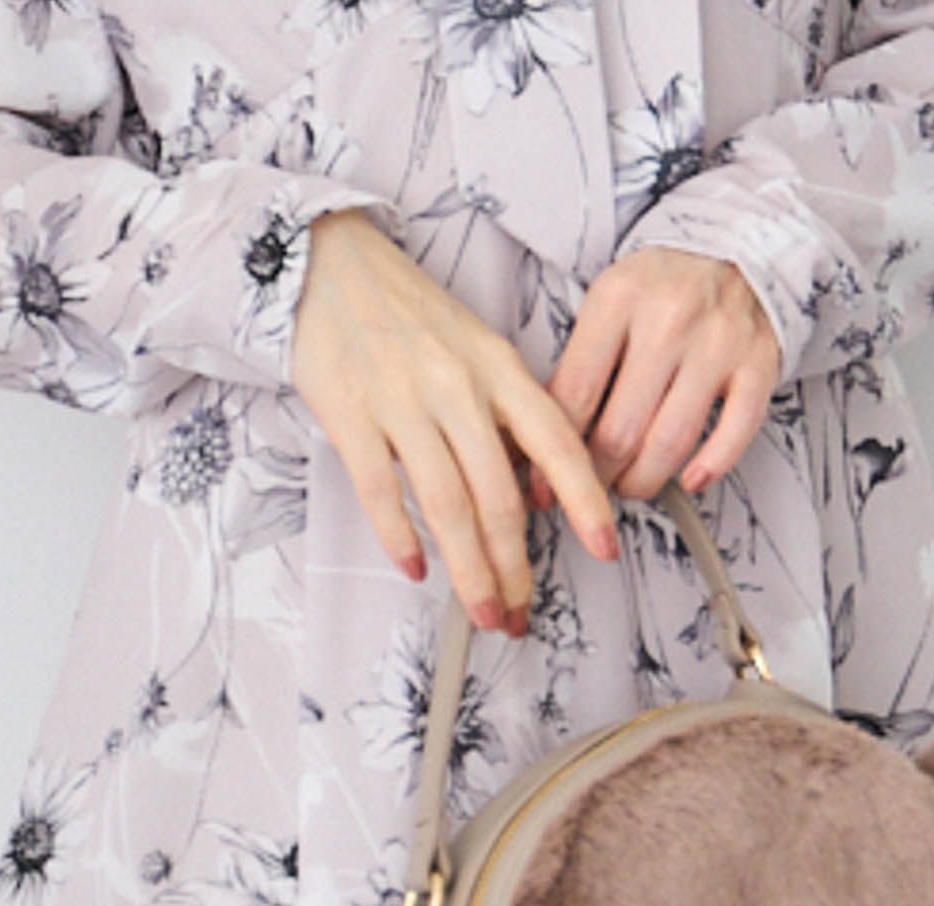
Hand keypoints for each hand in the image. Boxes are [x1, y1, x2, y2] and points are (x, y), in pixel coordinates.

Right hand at [290, 208, 619, 634]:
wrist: (327, 263)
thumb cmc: (410, 314)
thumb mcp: (476, 348)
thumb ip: (505, 413)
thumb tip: (531, 489)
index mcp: (499, 367)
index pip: (557, 443)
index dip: (586, 501)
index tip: (606, 549)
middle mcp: (458, 386)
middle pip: (499, 495)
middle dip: (513, 566)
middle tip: (518, 614)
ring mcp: (403, 400)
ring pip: (448, 504)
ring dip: (469, 569)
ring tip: (482, 611)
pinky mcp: (350, 414)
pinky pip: (381, 490)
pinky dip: (401, 537)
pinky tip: (417, 570)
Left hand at [532, 246, 781, 507]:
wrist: (736, 250)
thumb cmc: (663, 288)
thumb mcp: (607, 307)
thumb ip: (576, 368)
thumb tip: (537, 442)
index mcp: (618, 299)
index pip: (575, 396)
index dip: (555, 454)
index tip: (544, 487)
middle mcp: (669, 319)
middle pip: (620, 430)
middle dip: (599, 477)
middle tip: (592, 488)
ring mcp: (718, 343)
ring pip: (670, 443)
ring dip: (644, 480)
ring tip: (631, 484)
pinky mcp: (758, 364)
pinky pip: (734, 433)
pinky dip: (710, 467)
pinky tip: (690, 477)